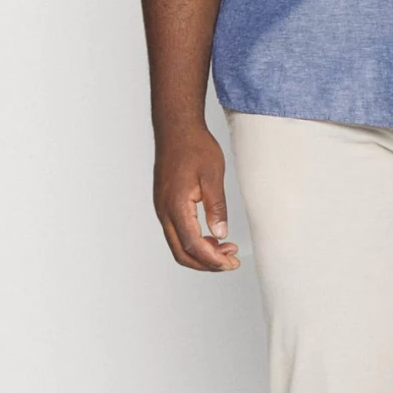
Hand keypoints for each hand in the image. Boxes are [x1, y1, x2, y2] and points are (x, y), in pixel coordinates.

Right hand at [154, 124, 240, 271]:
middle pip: (181, 253)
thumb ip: (216, 207)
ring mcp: (162, 209)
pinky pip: (176, 233)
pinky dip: (193, 242)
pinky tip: (212, 238)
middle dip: (206, 263)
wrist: (176, 129)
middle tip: (230, 262)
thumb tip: (220, 234)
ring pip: (178, 245)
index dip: (212, 259)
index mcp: (176, 205)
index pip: (192, 245)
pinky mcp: (164, 205)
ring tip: (225, 249)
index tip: (231, 262)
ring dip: (201, 254)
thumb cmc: (194, 147)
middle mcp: (164, 211)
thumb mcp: (213, 176)